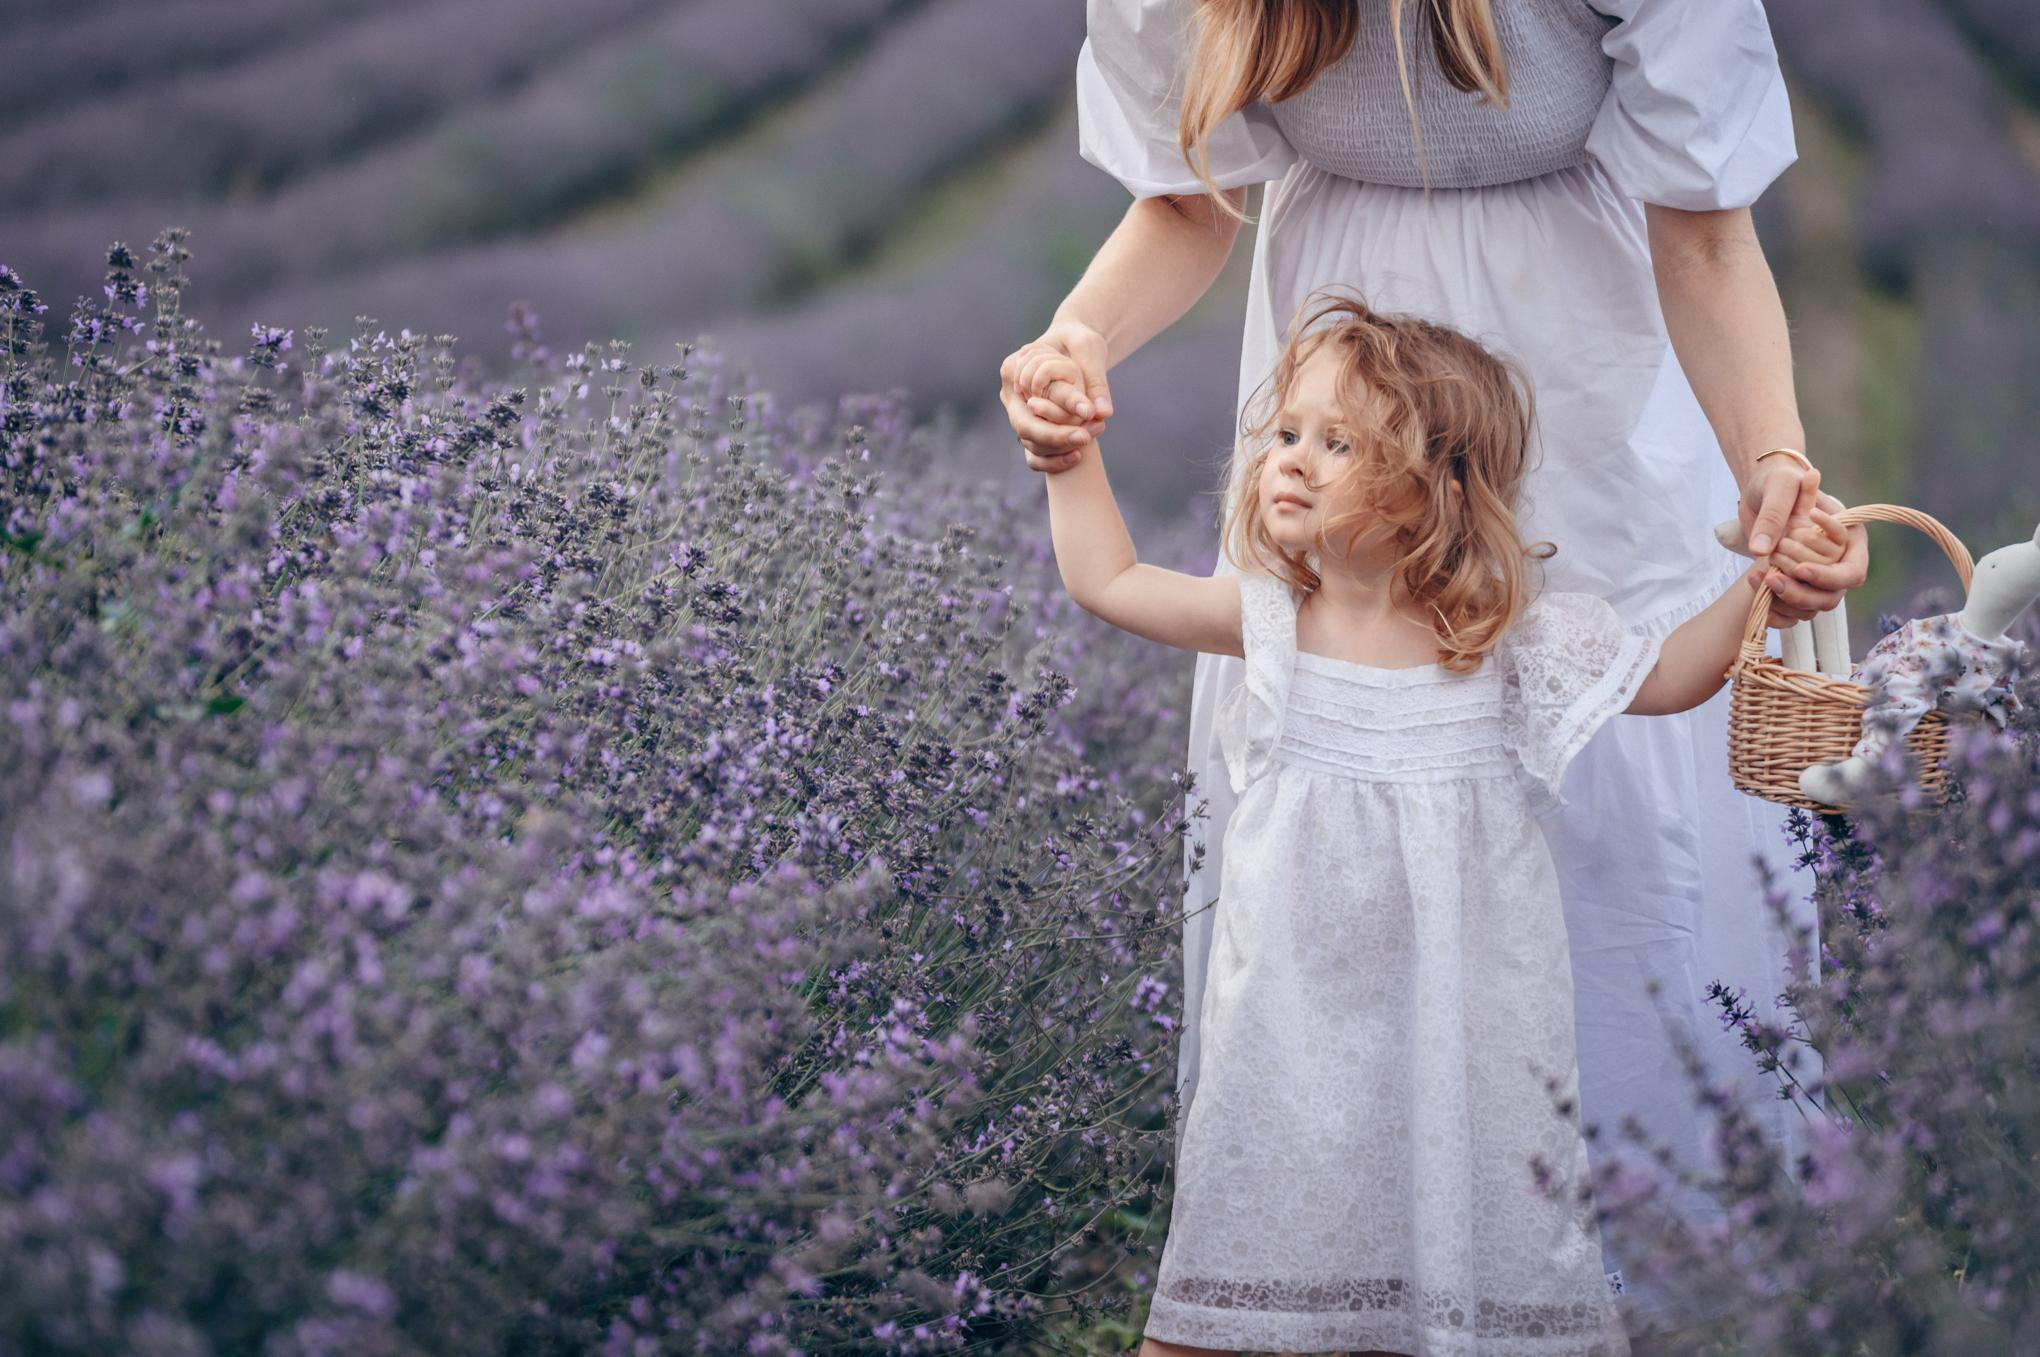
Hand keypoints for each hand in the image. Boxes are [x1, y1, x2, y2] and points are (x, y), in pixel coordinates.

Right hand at [999, 319, 1112, 472]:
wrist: (1076, 347)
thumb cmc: (1078, 341)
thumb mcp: (1088, 350)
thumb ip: (1095, 381)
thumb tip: (1103, 412)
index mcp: (1013, 368)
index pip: (1028, 398)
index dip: (1055, 413)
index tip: (1088, 415)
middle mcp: (1010, 395)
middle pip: (1024, 428)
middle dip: (1056, 437)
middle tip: (1086, 437)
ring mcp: (1019, 414)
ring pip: (1031, 445)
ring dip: (1061, 449)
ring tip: (1092, 435)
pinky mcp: (1032, 430)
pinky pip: (1035, 456)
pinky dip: (1054, 462)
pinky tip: (1078, 456)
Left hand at [1737, 462, 1868, 624]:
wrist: (1759, 491)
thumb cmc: (1776, 481)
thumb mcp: (1778, 486)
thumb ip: (1776, 512)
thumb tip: (1761, 549)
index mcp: (1849, 540)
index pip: (1851, 573)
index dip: (1827, 577)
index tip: (1799, 569)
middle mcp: (1836, 563)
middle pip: (1830, 597)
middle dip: (1800, 591)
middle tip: (1772, 575)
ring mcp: (1815, 578)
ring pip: (1810, 608)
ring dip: (1785, 600)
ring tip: (1760, 578)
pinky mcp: (1794, 585)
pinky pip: (1789, 613)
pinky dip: (1773, 609)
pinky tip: (1755, 589)